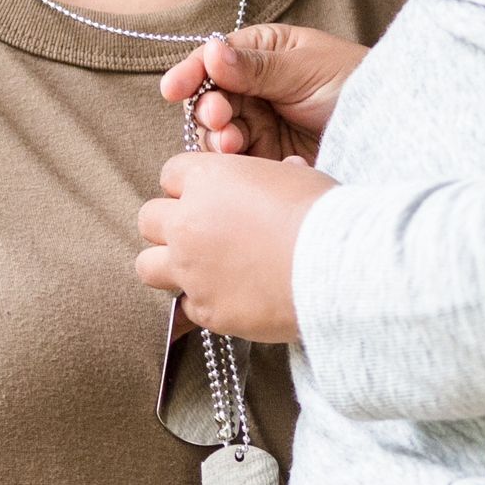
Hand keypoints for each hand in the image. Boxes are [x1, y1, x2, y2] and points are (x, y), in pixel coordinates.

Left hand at [134, 151, 330, 342]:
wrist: (338, 268)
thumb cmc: (323, 215)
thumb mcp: (295, 178)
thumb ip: (267, 179)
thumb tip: (277, 178)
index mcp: (208, 179)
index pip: (171, 174)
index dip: (190, 185)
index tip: (210, 196)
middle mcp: (188, 223)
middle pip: (148, 219)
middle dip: (171, 224)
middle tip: (201, 233)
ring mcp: (191, 270)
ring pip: (146, 265)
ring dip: (168, 265)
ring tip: (199, 269)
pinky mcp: (206, 310)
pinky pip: (186, 306)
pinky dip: (203, 302)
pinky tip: (231, 297)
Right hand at [158, 25, 367, 162]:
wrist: (396, 129)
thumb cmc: (357, 82)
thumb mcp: (306, 69)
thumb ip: (256, 66)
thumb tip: (210, 52)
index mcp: (262, 53)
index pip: (215, 61)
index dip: (191, 73)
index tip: (174, 89)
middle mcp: (255, 89)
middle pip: (210, 101)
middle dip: (208, 111)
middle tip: (219, 120)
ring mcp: (262, 125)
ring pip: (219, 136)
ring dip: (220, 140)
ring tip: (235, 144)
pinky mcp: (271, 160)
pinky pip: (241, 165)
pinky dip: (242, 166)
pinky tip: (264, 163)